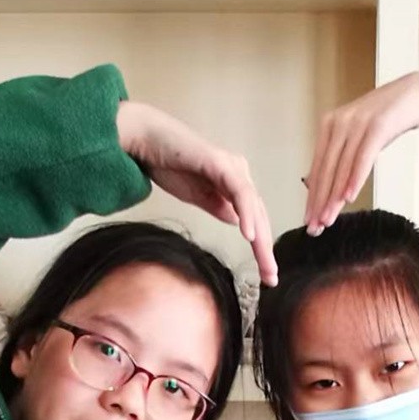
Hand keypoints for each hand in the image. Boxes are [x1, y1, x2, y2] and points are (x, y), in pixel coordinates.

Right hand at [118, 100, 275, 283]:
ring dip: (261, 238)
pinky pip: (239, 192)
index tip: (266, 275)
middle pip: (259, 216)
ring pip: (254, 207)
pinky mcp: (221, 163)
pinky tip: (249, 235)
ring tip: (265, 265)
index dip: (261, 248)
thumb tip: (238, 222)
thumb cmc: (168, 164)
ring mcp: (232, 167)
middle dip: (266, 250)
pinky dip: (246, 214)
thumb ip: (218, 208)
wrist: (146, 141)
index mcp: (234, 183)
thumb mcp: (197, 197)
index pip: (254, 220)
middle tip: (271, 278)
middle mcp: (239, 174)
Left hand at [304, 72, 418, 234]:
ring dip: (334, 197)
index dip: (313, 197)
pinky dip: (355, 178)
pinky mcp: (377, 126)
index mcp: (329, 126)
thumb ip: (341, 156)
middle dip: (319, 202)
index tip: (310, 220)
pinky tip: (349, 197)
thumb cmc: (387, 120)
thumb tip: (322, 185)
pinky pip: (363, 157)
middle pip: (326, 170)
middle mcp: (338, 123)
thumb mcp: (358, 137)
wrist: (418, 94)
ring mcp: (357, 123)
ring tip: (328, 220)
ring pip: (341, 167)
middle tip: (315, 227)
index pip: (318, 168)